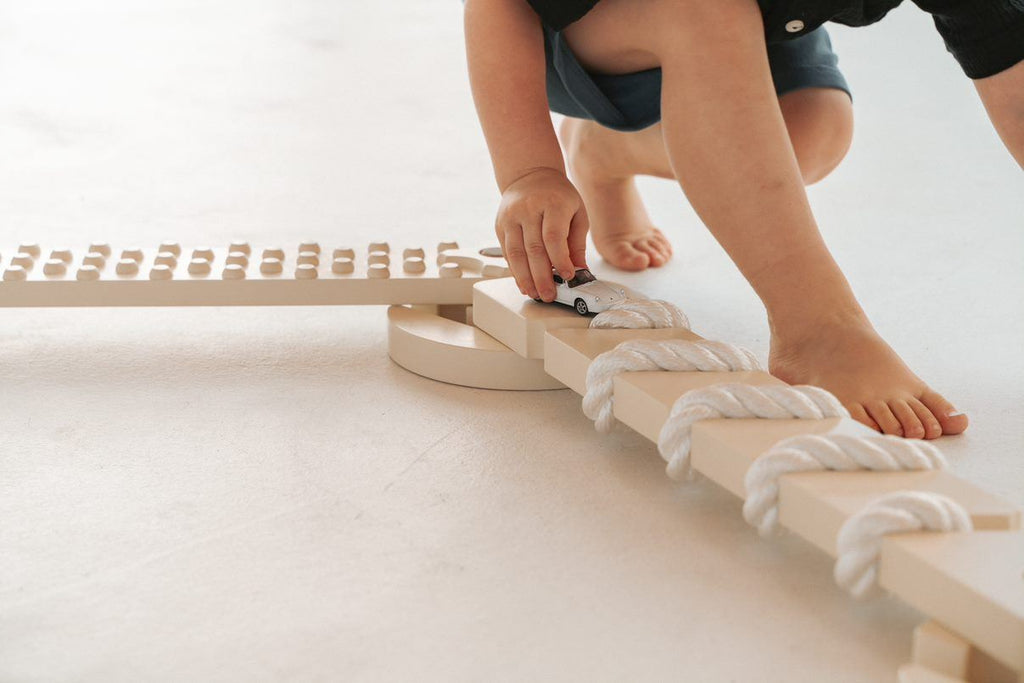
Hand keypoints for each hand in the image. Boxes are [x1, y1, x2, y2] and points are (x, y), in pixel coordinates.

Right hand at [495, 167, 589, 300]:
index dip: (560, 259)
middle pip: (533, 249)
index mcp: (552, 203)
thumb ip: (577, 243)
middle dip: (542, 276)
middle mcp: (528, 209)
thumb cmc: (557, 195)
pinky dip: (515, 271)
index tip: (568, 276)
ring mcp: (511, 217)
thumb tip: (580, 270)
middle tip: (549, 294)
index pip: (553, 237)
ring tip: (535, 293)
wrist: (530, 175)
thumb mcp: (577, 213)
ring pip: (516, 253)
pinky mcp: (500, 226)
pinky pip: (507, 253)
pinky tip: (524, 283)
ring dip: (525, 278)